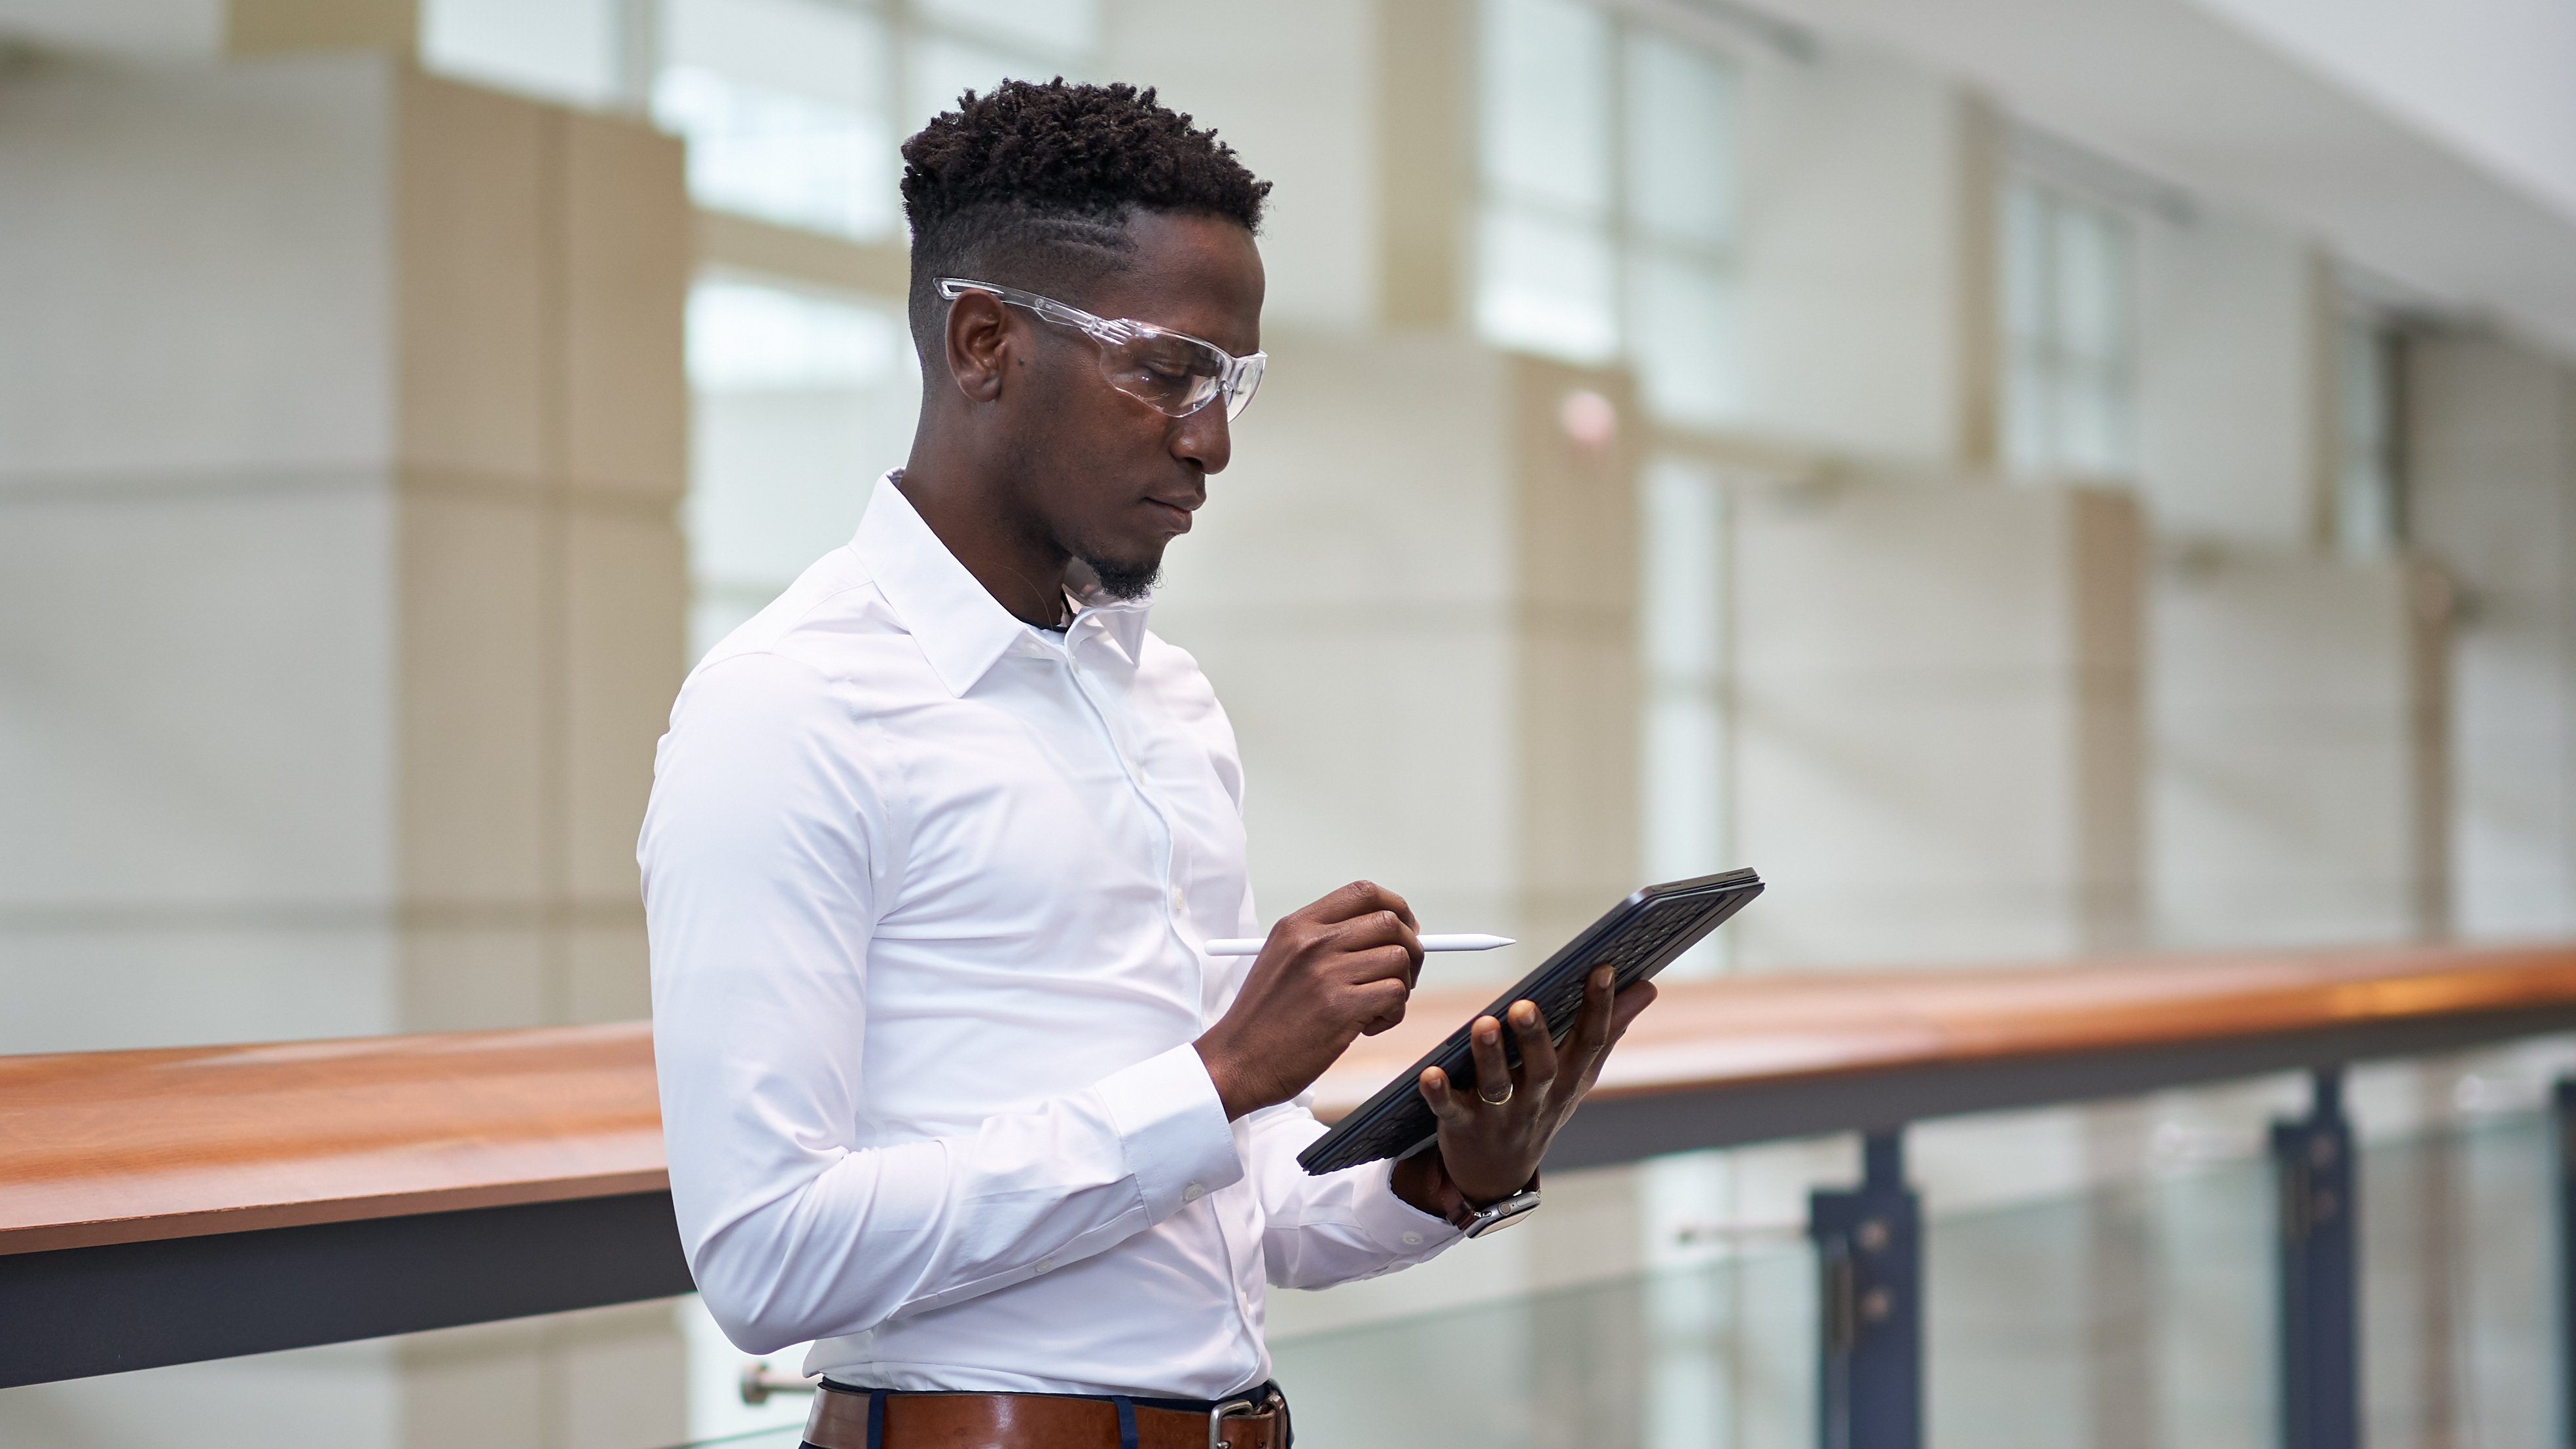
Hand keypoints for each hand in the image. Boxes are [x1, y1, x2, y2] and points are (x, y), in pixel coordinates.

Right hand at [1194, 881, 1421, 1118]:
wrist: (1237, 1061)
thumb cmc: (1263, 1019)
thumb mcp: (1281, 960)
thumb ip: (1323, 941)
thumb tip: (1385, 932)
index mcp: (1297, 925)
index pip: (1364, 893)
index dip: (1396, 908)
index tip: (1404, 930)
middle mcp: (1313, 942)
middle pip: (1390, 923)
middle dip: (1410, 949)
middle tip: (1401, 977)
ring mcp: (1327, 973)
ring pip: (1398, 959)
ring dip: (1400, 987)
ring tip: (1374, 1009)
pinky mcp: (1341, 1008)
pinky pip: (1396, 994)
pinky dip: (1393, 1014)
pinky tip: (1367, 1027)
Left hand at [1394, 964, 1656, 1210]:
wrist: (1498, 1173)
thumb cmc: (1541, 1106)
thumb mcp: (1578, 1075)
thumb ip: (1608, 1031)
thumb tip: (1647, 988)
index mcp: (1568, 1081)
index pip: (1590, 1043)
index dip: (1600, 1007)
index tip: (1603, 969)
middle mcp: (1537, 1099)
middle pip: (1542, 1068)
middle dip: (1535, 1037)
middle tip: (1524, 1004)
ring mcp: (1499, 1116)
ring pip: (1497, 1087)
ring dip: (1489, 1057)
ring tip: (1483, 1024)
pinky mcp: (1462, 1126)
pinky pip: (1450, 1110)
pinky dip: (1440, 1094)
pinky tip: (1431, 1073)